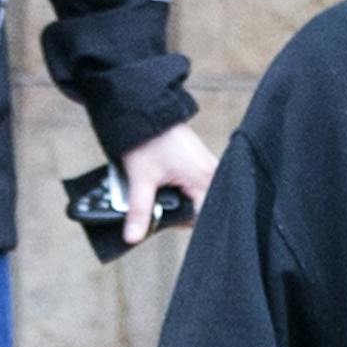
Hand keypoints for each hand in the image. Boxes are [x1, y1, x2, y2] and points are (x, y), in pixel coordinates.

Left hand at [120, 121, 218, 245]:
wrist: (147, 109)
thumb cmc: (147, 138)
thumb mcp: (141, 179)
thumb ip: (139, 211)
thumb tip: (133, 237)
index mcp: (204, 179)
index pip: (202, 219)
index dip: (181, 224)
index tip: (163, 221)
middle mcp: (213, 174)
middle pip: (201, 210)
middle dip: (178, 212)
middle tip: (157, 203)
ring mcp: (209, 168)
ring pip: (198, 199)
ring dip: (179, 201)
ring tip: (161, 190)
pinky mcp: (202, 164)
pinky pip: (196, 187)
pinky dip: (181, 190)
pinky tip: (167, 185)